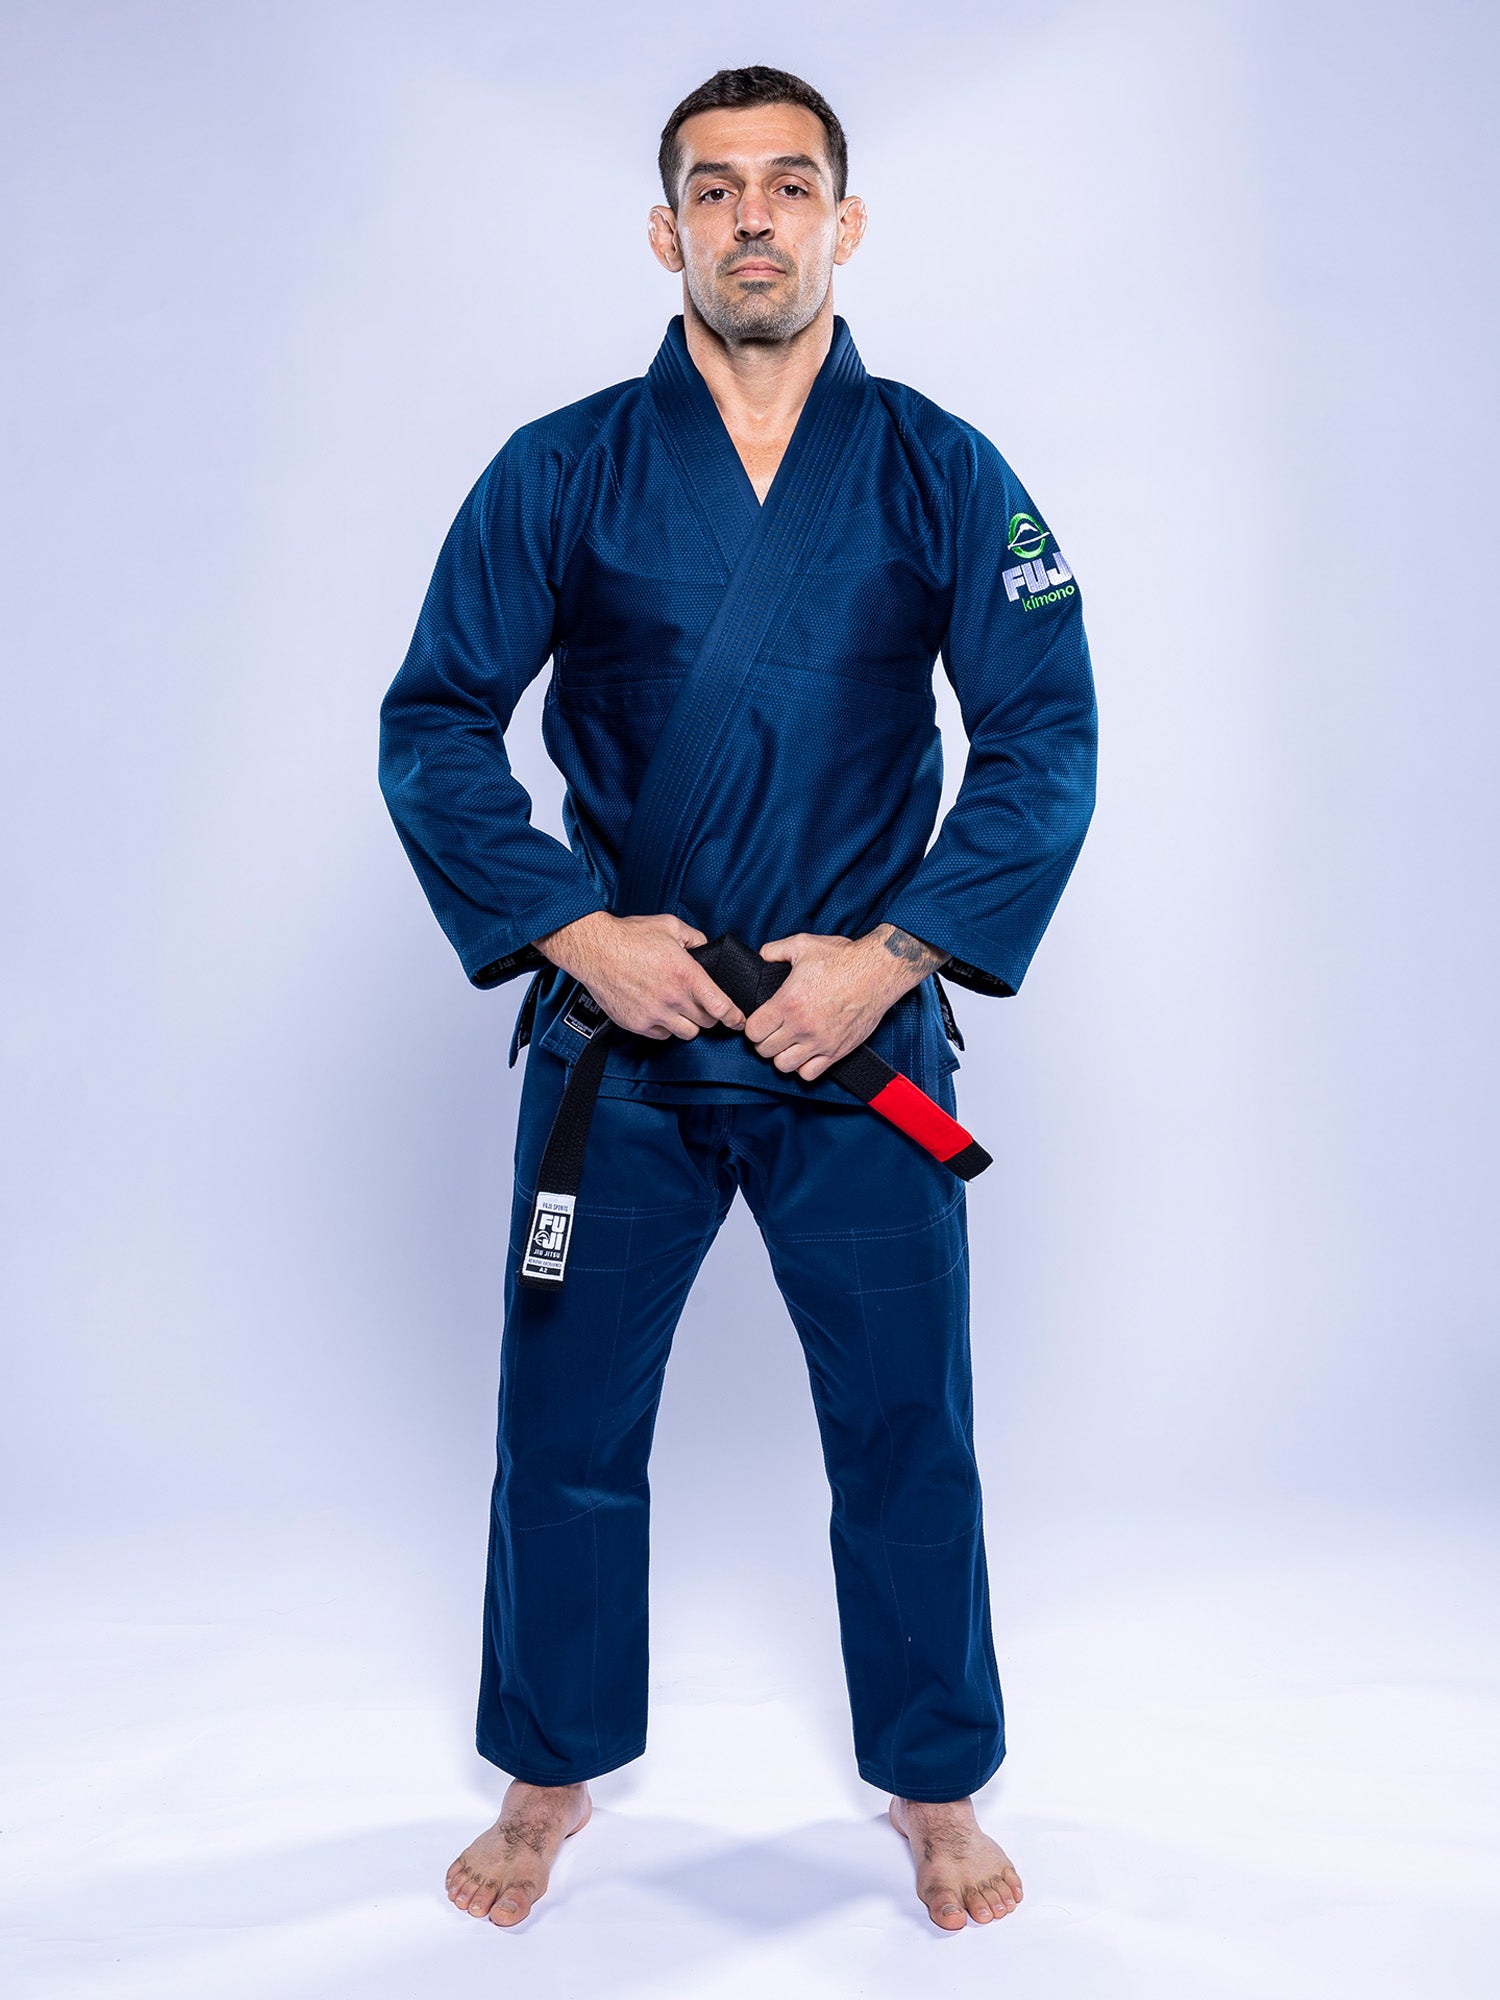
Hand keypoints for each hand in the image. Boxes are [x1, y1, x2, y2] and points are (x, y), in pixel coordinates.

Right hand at [532, 911, 745, 1040]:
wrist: (594, 949)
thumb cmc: (629, 936)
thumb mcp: (670, 925)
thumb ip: (695, 938)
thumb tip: (705, 947)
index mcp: (686, 975)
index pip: (721, 1007)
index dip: (735, 1017)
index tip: (739, 1020)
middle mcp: (673, 999)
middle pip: (706, 1023)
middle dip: (710, 1016)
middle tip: (704, 1006)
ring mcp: (654, 1014)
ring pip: (686, 1033)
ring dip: (689, 1024)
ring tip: (681, 1009)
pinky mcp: (637, 1024)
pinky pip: (662, 1036)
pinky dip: (666, 1028)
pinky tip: (661, 1012)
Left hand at [744, 926, 945, 1080]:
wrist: (878, 972)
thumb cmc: (844, 958)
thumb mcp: (803, 944)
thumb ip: (775, 950)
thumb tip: (762, 956)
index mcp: (788, 1002)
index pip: (753, 1030)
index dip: (752, 1026)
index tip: (759, 1021)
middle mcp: (801, 1026)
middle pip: (765, 1050)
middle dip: (764, 1041)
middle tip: (771, 1031)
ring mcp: (819, 1041)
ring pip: (783, 1066)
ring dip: (781, 1056)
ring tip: (787, 1043)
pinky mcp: (836, 1051)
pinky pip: (809, 1074)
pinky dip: (803, 1067)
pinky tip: (805, 1052)